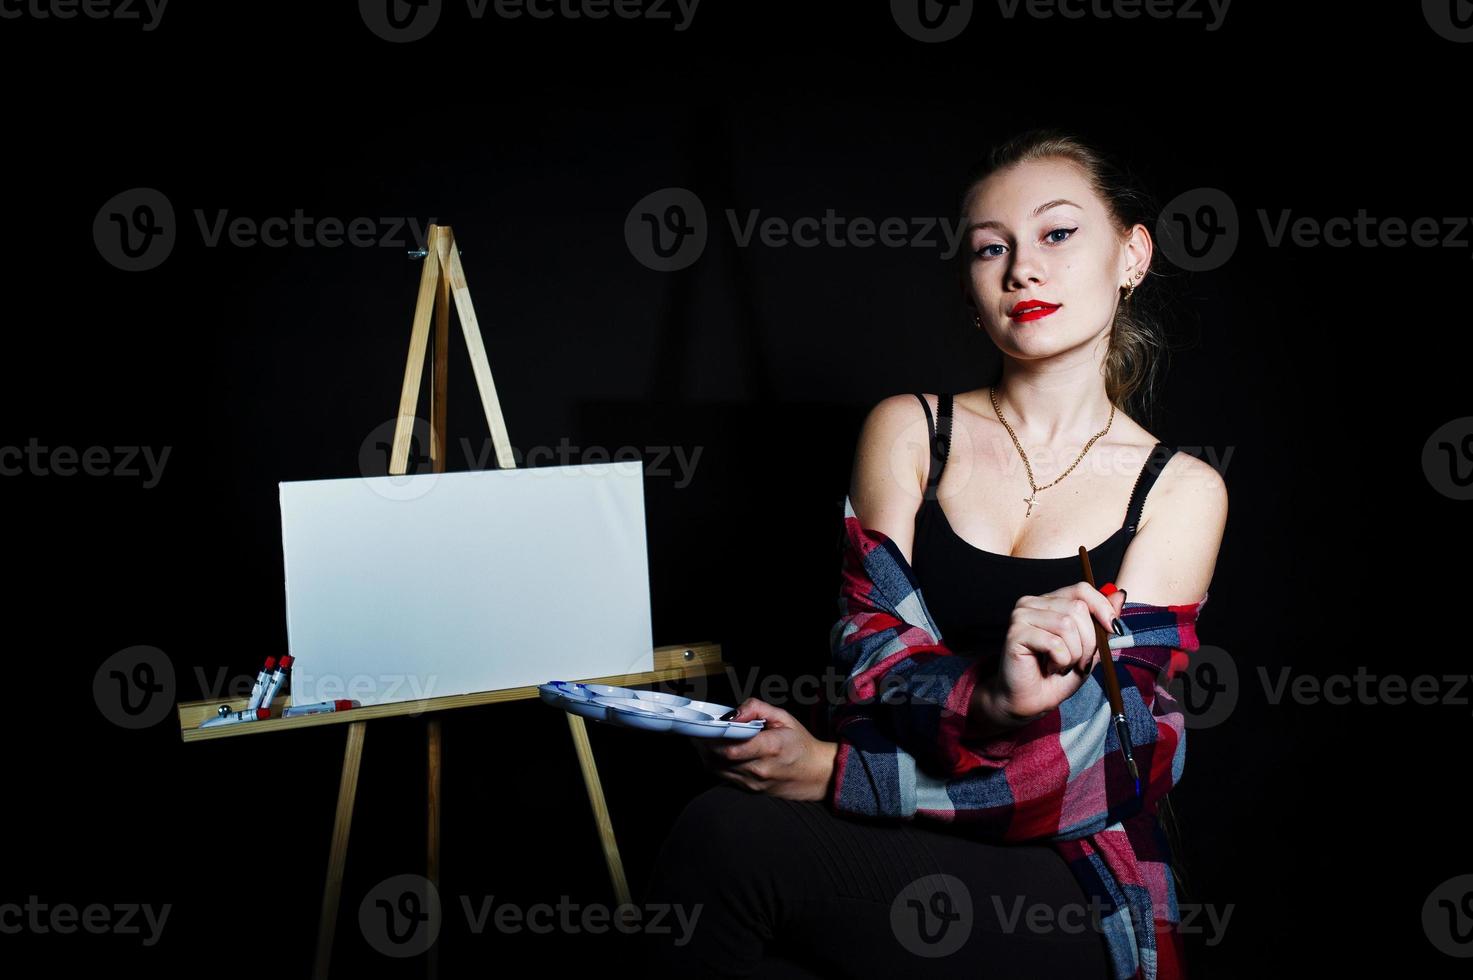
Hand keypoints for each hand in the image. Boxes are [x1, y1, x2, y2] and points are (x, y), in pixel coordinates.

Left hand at [687, 698, 838, 801]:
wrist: (815, 774)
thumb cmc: (800, 744)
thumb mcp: (784, 718)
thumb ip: (757, 708)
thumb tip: (734, 712)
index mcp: (770, 748)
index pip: (732, 747)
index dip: (713, 737)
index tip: (704, 725)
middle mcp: (759, 769)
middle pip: (719, 758)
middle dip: (704, 742)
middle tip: (696, 727)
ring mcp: (753, 783)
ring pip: (717, 769)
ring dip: (705, 753)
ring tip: (702, 737)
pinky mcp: (749, 790)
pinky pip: (723, 776)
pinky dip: (713, 763)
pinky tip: (713, 750)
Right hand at [981, 582, 1126, 725]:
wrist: (1031, 701)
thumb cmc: (1057, 675)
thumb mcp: (1089, 648)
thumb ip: (1101, 622)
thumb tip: (1119, 595)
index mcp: (1050, 602)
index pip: (1081, 589)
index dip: (1102, 607)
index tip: (1114, 629)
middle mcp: (1032, 603)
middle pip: (1077, 608)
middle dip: (1089, 641)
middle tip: (1081, 662)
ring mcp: (1021, 616)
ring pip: (1067, 625)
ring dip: (1074, 654)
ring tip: (1063, 666)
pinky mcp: (1015, 634)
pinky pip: (1054, 643)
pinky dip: (1061, 661)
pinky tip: (1050, 668)